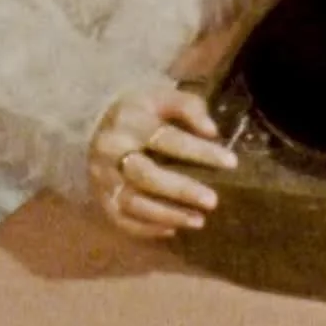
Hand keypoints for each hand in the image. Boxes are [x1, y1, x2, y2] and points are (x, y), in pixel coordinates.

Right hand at [88, 84, 236, 238]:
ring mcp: (103, 178)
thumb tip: (211, 131)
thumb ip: (189, 107)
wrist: (94, 123)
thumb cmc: (140, 111)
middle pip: (146, 175)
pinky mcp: (101, 199)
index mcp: (129, 121)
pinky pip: (122, 219)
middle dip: (181, 189)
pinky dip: (147, 228)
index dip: (199, 151)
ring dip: (167, 215)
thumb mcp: (162, 97)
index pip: (166, 138)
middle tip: (213, 201)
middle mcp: (111, 151)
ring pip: (133, 203)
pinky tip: (173, 229)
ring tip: (199, 221)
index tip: (231, 162)